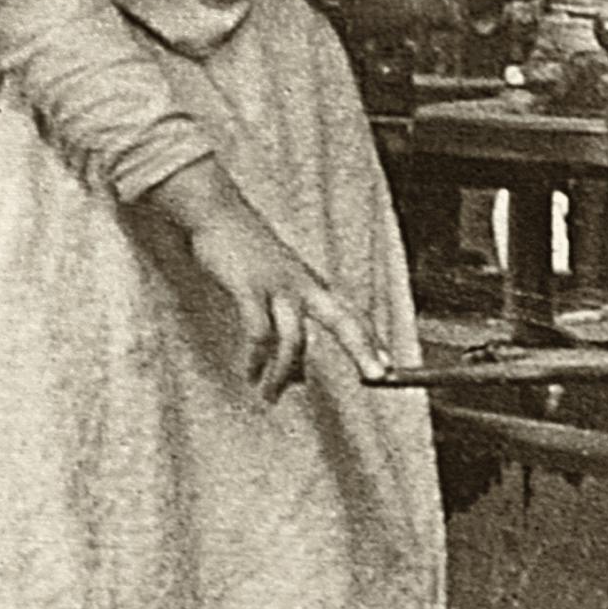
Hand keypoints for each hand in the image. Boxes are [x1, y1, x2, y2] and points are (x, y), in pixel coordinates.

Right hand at [168, 186, 389, 405]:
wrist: (218, 212)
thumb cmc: (248, 255)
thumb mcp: (274, 290)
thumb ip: (287, 331)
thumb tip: (296, 381)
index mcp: (313, 284)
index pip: (352, 314)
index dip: (371, 341)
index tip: (389, 368)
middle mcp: (304, 284)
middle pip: (344, 319)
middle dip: (363, 347)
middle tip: (377, 376)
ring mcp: (278, 285)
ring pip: (294, 337)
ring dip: (282, 373)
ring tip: (269, 396)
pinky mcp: (249, 287)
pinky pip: (258, 331)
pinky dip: (255, 358)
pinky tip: (248, 373)